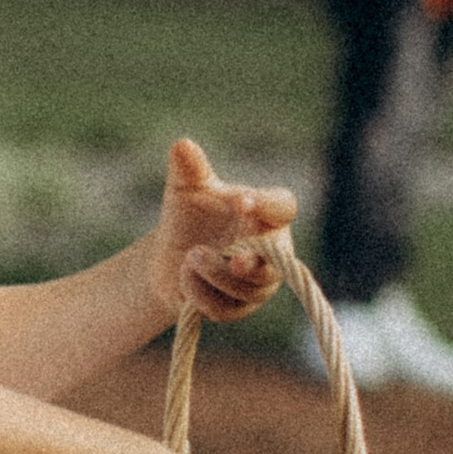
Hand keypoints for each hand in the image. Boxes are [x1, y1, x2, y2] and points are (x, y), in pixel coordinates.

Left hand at [147, 137, 296, 332]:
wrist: (169, 256)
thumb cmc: (189, 216)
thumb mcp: (185, 190)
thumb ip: (189, 170)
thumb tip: (181, 145)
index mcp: (266, 214)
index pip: (283, 207)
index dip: (269, 207)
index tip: (243, 201)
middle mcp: (271, 251)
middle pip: (277, 260)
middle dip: (255, 260)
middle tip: (235, 257)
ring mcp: (257, 283)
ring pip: (249, 287)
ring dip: (218, 274)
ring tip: (190, 257)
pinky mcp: (236, 308)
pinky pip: (224, 307)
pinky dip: (200, 293)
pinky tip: (183, 277)